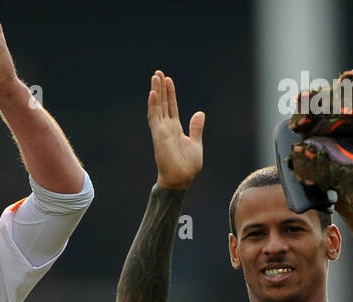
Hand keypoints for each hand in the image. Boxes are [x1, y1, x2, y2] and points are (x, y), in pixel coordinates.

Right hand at [148, 71, 203, 189]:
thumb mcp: (196, 143)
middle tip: (158, 73)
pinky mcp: (158, 135)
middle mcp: (166, 128)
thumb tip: (200, 113)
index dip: (170, 94)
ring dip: (155, 92)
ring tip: (155, 77)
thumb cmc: (188, 166)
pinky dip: (153, 105)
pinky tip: (152, 93)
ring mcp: (161, 131)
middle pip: (162, 104)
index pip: (171, 107)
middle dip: (160, 88)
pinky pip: (154, 118)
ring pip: (157, 107)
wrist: (181, 179)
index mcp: (176, 129)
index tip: (168, 80)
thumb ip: (196, 128)